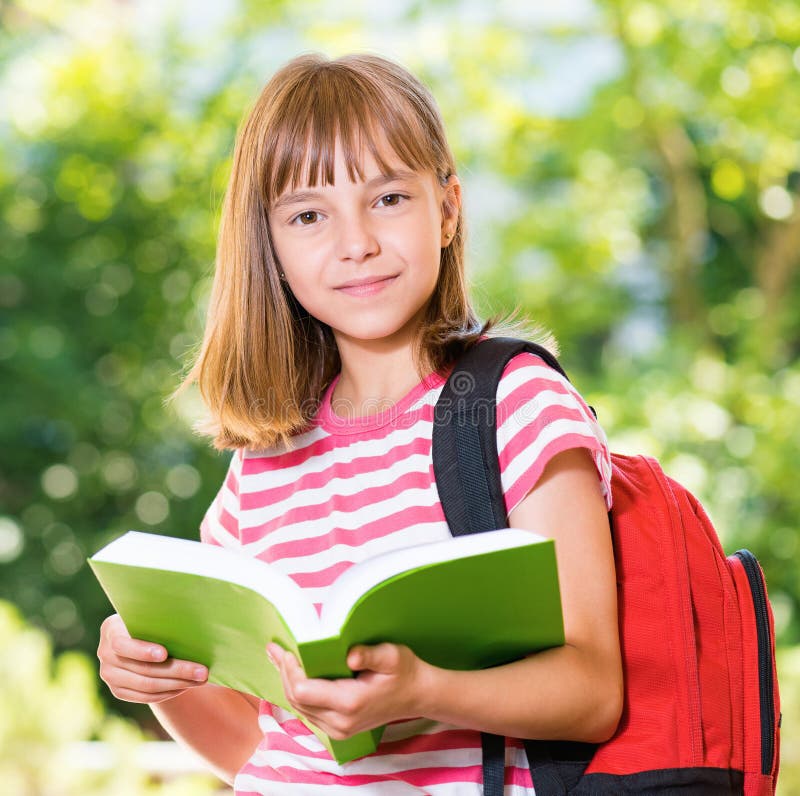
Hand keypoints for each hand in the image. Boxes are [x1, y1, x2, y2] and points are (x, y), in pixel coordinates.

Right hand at [97, 614, 207, 703]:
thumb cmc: (153, 618)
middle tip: (202, 671)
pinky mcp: (117, 690)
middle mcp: (104, 652)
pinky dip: (167, 692)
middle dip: (176, 670)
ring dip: (177, 683)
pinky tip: (186, 686)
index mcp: (111, 628)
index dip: (143, 651)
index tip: (165, 654)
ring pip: (146, 685)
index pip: (123, 644)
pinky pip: (144, 696)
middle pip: (142, 668)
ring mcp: (109, 674)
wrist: (139, 634)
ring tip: (200, 679)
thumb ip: (162, 618)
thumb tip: (196, 621)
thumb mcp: (153, 613)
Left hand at [266, 642, 432, 739]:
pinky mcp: (337, 729)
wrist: (417, 695)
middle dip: (284, 672)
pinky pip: (308, 711)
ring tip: (279, 657)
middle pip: (296, 700)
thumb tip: (349, 654)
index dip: (290, 670)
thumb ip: (370, 654)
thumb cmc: (404, 672)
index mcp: (350, 703)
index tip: (287, 649)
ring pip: (299, 707)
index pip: (303, 691)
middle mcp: (340, 722)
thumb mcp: (392, 656)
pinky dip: (297, 692)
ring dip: (287, 682)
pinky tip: (293, 674)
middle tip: (275, 649)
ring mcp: (338, 729)